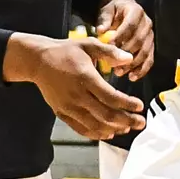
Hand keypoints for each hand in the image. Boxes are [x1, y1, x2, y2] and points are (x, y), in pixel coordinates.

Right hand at [3, 32, 145, 139]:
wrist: (38, 61)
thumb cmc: (65, 51)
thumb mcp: (88, 44)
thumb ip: (110, 52)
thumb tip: (129, 58)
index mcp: (86, 77)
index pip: (111, 97)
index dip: (128, 104)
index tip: (140, 106)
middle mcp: (77, 95)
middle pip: (106, 115)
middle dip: (127, 120)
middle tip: (141, 122)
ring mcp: (68, 106)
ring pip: (95, 125)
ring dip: (114, 129)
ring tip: (128, 128)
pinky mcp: (62, 113)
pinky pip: (81, 129)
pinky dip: (96, 133)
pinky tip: (108, 133)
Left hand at [96, 0, 153, 80]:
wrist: (123, 9)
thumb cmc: (114, 11)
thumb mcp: (107, 11)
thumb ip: (104, 21)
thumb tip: (101, 31)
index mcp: (136, 11)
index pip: (130, 25)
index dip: (121, 36)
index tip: (109, 46)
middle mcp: (147, 23)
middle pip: (139, 40)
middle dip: (126, 54)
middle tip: (112, 64)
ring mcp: (150, 35)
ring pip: (145, 52)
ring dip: (133, 64)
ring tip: (119, 73)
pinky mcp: (151, 46)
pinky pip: (149, 59)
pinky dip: (142, 69)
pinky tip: (132, 77)